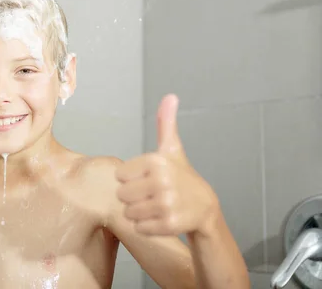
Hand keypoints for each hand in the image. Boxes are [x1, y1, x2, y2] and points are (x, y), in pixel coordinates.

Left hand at [115, 94, 218, 235]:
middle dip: (133, 198)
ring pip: (129, 213)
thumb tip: (170, 96)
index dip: (131, 179)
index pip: (119, 176)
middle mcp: (161, 181)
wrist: (205, 207)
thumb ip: (165, 123)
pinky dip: (147, 227)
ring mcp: (166, 204)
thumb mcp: (172, 149)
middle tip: (152, 194)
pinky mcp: (169, 225)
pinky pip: (140, 228)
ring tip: (156, 206)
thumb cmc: (182, 176)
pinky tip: (161, 219)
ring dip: (139, 213)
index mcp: (156, 160)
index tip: (148, 178)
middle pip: (121, 195)